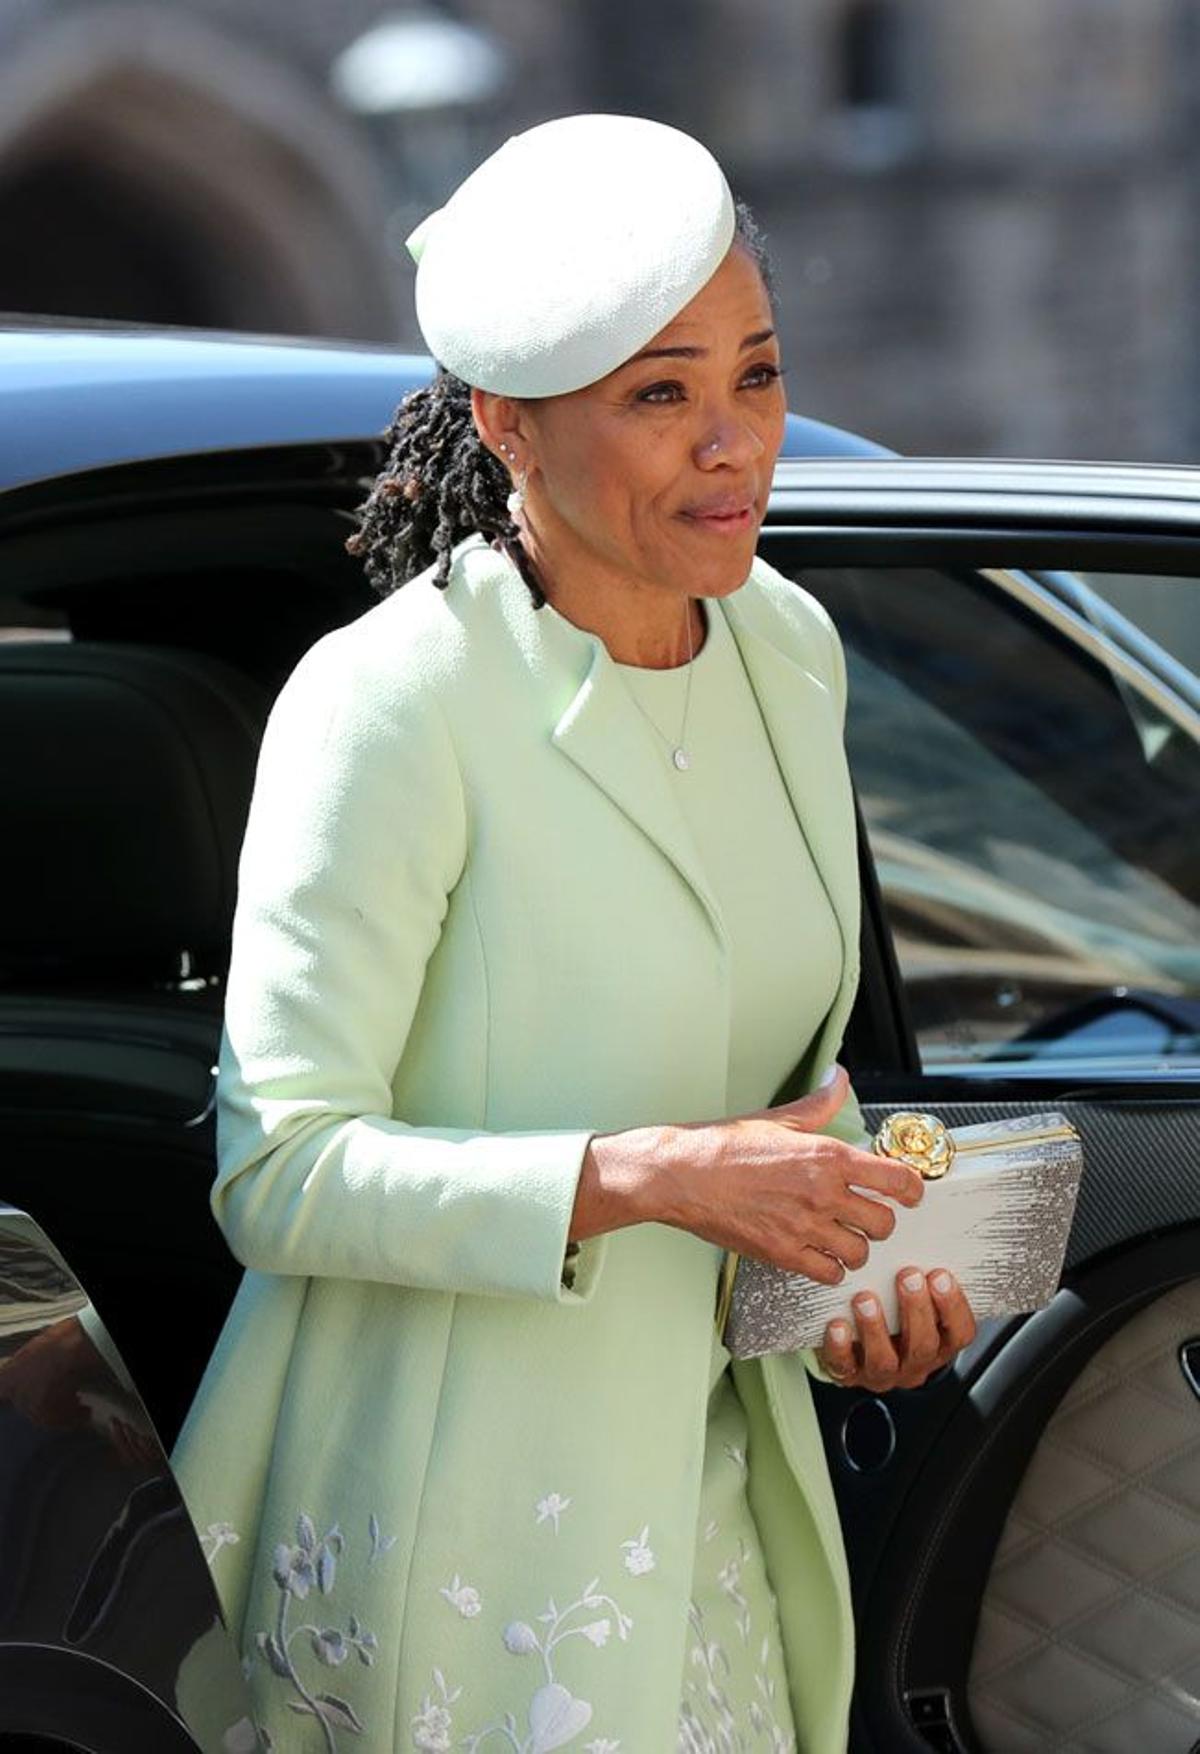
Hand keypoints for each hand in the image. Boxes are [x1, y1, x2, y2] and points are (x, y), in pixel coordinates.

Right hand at [641, 1064, 924, 1281]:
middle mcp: (822, 1193)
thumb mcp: (779, 1118)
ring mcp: (804, 1227)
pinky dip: (830, 1267)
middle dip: (880, 1219)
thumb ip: (819, 1103)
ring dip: (855, 1246)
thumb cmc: (723, 1147)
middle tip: (866, 1215)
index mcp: (827, 1156)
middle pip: (884, 1222)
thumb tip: (837, 1079)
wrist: (681, 1175)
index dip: (912, 1189)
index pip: (897, 1179)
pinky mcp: (783, 1254)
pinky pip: (829, 1273)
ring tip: (842, 1237)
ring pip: (860, 1252)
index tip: (909, 1193)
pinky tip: (819, 1254)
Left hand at [815, 1267, 977, 1390]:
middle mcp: (915, 1362)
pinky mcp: (850, 1375)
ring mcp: (883, 1373)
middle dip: (916, 1310)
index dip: (954, 1306)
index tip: (941, 1275)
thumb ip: (926, 1275)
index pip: (960, 1332)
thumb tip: (927, 1221)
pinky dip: (840, 1347)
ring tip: (865, 1299)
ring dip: (875, 1329)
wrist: (860, 1350)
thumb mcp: (919, 1296)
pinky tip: (837, 1325)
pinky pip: (845, 1367)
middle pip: (924, 1346)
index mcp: (940, 1343)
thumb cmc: (895, 1313)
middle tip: (908, 1276)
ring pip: (885, 1360)